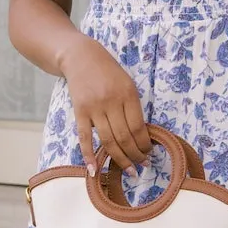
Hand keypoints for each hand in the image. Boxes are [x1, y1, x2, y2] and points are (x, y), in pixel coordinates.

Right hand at [59, 38, 151, 175]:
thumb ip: (133, 107)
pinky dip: (89, 155)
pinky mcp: (79, 111)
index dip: (145, 144)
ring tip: (129, 170)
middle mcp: (111, 101)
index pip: (139, 127)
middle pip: (124, 137)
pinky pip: (84, 137)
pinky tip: (94, 169)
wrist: (81, 57)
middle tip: (141, 165)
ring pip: (108, 140)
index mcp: (128, 94)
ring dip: (120, 159)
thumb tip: (142, 135)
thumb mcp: (127, 83)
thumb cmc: (108, 71)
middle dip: (135, 155)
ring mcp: (94, 108)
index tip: (149, 153)